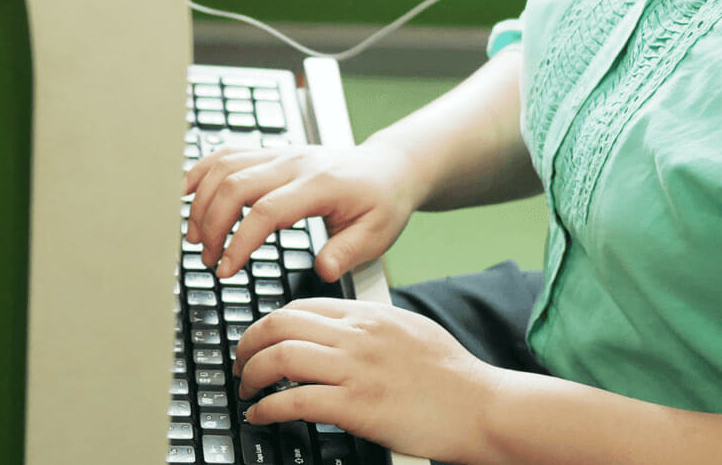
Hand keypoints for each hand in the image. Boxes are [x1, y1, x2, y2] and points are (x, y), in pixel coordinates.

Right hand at [183, 143, 421, 280]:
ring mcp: (281, 154)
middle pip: (235, 185)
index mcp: (320, 185)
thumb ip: (347, 252)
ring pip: (225, 165)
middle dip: (212, 224)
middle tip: (208, 259)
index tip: (225, 270)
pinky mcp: (272, 153)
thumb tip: (324, 270)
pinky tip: (187, 192)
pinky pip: (229, 152)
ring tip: (196, 236)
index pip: (266, 211)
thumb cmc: (382, 202)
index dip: (239, 242)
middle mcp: (295, 163)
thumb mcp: (377, 234)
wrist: (390, 168)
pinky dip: (203, 169)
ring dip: (202, 200)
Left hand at [234, 298, 496, 463]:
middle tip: (241, 363)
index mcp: (370, 314)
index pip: (303, 305)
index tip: (260, 340)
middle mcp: (358, 335)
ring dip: (252, 374)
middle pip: (282, 323)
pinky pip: (295, 400)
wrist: (481, 406)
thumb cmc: (453, 375)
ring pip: (280, 356)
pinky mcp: (357, 406)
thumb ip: (373, 326)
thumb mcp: (410, 330)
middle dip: (249, 343)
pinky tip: (260, 416)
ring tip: (246, 389)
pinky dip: (267, 408)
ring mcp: (356, 369)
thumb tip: (342, 331)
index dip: (271, 323)